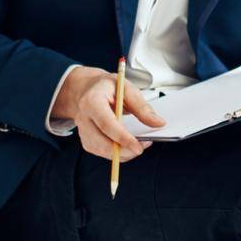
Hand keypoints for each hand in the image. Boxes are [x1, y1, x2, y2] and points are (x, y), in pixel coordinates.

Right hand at [50, 66, 166, 162]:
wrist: (84, 89)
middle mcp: (84, 118)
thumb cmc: (105, 87)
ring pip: (102, 151)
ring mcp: (83, 131)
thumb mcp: (126, 88)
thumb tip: (158, 123)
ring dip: (122, 152)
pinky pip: (101, 152)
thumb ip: (142, 106)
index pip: (107, 124)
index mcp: (92, 101)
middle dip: (125, 150)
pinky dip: (116, 152)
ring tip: (137, 143)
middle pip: (102, 143)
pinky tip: (125, 144)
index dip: (123, 138)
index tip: (138, 146)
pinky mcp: (86, 140)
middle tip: (143, 146)